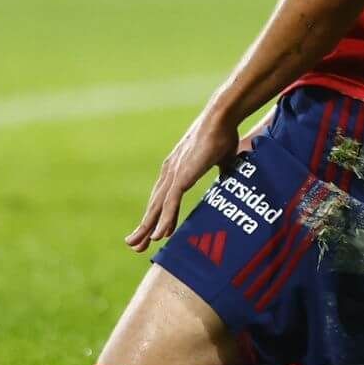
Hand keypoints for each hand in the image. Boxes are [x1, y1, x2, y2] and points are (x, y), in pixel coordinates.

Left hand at [126, 107, 239, 252]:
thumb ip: (223, 172)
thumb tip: (229, 180)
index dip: (156, 215)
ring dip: (148, 228)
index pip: (162, 197)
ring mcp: (174, 174)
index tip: (152, 232)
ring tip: (139, 246)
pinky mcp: (182, 176)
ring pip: (158, 208)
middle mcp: (170, 172)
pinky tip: (159, 235)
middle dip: (144, 227)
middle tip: (134, 245)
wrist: (221, 118)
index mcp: (176, 168)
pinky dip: (164, 220)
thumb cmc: (223, 134)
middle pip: (154, 205)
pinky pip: (170, 203)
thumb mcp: (223, 159)